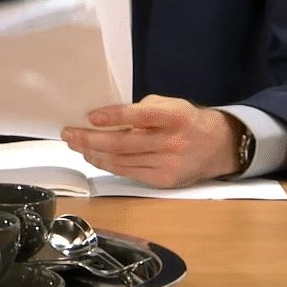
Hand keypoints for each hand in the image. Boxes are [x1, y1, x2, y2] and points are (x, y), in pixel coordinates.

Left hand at [59, 95, 244, 188]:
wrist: (217, 147)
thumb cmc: (187, 121)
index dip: (115, 116)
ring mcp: (168, 165)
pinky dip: (107, 164)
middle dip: (91, 139)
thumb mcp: (171, 105)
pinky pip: (127, 172)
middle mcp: (173, 142)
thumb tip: (108, 118)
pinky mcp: (163, 181)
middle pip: (124, 144)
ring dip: (93, 153)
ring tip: (75, 144)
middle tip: (69, 133)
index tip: (91, 116)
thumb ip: (142, 109)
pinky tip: (93, 156)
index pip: (142, 116)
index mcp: (176, 117)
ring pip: (121, 161)